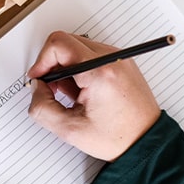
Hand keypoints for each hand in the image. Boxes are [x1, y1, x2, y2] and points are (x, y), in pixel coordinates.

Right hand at [26, 31, 160, 160]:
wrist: (147, 141)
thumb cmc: (118, 137)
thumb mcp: (70, 130)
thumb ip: (42, 108)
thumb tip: (36, 88)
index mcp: (100, 72)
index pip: (58, 44)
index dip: (41, 61)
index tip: (38, 79)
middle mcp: (112, 58)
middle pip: (67, 42)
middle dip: (53, 65)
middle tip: (55, 90)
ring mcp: (119, 58)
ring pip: (78, 47)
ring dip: (68, 68)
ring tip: (74, 95)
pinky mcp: (122, 62)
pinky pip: (93, 54)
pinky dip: (82, 69)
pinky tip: (85, 91)